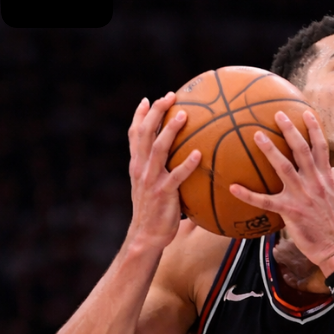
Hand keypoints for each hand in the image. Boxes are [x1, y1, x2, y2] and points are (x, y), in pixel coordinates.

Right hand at [126, 93, 199, 249]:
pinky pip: (176, 176)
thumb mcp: (154, 187)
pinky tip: (198, 154)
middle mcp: (141, 169)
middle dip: (155, 113)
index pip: (134, 135)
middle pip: (145, 134)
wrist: (146, 236)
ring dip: (171, 131)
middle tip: (170, 96)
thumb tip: (186, 159)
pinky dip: (186, 164)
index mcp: (138, 165)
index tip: (147, 100)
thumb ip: (163, 171)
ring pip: (159, 149)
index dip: (139, 116)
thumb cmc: (156, 212)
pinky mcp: (164, 193)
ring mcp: (151, 180)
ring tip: (184, 115)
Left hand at [229, 110, 333, 275]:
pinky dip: (248, 195)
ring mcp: (302, 196)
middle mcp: (315, 182)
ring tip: (257, 135)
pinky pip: (266, 201)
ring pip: (284, 168)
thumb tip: (332, 169)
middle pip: (302, 150)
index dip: (314, 129)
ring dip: (270, 151)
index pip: (321, 147)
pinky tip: (233, 188)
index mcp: (325, 178)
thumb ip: (332, 181)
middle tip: (277, 115)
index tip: (305, 113)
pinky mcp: (291, 211)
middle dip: (290, 131)